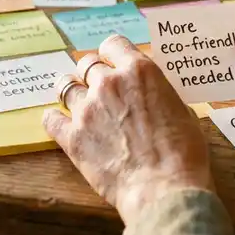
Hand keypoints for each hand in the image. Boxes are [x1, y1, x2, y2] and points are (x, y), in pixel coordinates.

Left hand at [42, 35, 212, 224]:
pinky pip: (50, 119)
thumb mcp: (183, 112)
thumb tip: (153, 97)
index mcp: (139, 72)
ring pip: (66, 86)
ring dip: (73, 92)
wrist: (164, 190)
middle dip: (92, 73)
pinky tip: (59, 122)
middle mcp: (108, 84)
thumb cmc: (183, 154)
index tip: (113, 62)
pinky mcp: (72, 138)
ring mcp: (87, 110)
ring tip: (78, 102)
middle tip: (99, 87)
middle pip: (87, 63)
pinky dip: (54, 119)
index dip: (112, 53)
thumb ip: (160, 96)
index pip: (114, 44)